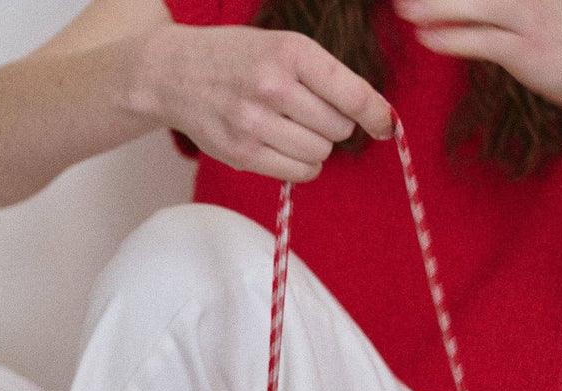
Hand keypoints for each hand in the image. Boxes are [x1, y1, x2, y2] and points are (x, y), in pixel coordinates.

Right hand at [154, 25, 393, 181]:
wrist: (174, 73)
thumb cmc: (236, 59)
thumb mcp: (280, 47)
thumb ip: (325, 77)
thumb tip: (376, 117)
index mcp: (289, 52)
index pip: (350, 93)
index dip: (376, 114)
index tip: (386, 125)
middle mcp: (272, 86)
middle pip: (338, 128)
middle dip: (333, 125)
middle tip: (309, 113)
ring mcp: (255, 123)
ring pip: (320, 153)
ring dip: (317, 147)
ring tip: (293, 129)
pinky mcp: (243, 153)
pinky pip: (298, 172)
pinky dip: (302, 165)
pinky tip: (286, 148)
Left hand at [393, 0, 561, 112]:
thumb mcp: (545, 4)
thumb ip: (508, 2)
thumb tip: (471, 4)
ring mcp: (528, 17)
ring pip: (473, 6)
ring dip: (436, 7)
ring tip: (404, 9)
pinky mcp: (523, 50)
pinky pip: (480, 41)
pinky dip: (451, 39)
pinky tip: (426, 38)